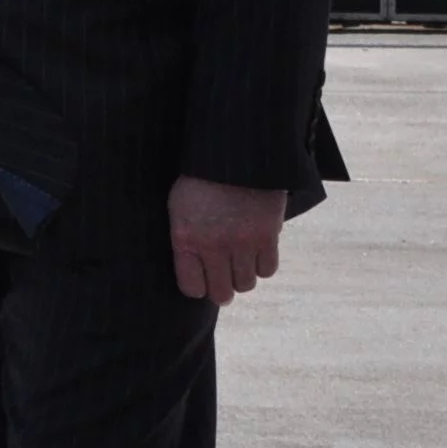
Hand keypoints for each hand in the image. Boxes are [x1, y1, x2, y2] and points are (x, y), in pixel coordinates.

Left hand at [167, 177, 286, 302]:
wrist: (233, 154)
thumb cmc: (200, 180)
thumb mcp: (178, 206)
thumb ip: (185, 239)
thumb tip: (196, 271)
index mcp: (185, 237)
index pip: (191, 287)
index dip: (197, 286)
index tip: (201, 279)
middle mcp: (213, 245)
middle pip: (221, 293)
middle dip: (221, 289)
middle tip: (223, 280)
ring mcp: (242, 242)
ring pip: (246, 285)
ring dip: (242, 276)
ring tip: (239, 261)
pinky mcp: (268, 235)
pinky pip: (267, 270)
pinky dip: (262, 265)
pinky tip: (255, 251)